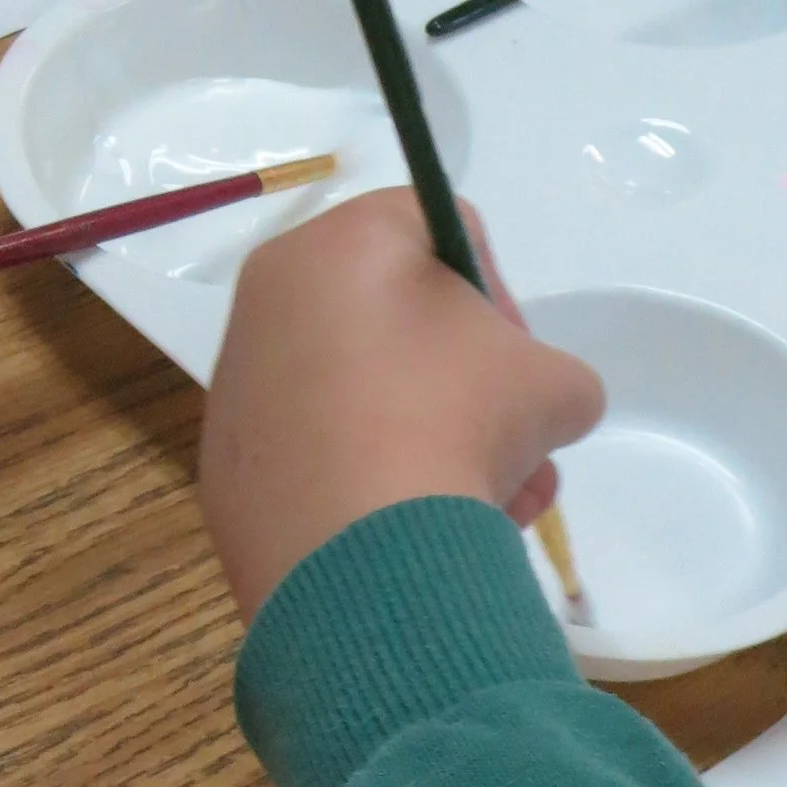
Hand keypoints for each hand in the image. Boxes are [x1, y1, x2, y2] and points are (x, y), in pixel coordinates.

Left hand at [196, 188, 605, 617]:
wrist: (358, 555)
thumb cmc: (457, 426)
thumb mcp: (557, 387)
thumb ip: (554, 376)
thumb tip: (533, 411)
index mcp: (342, 244)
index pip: (441, 231)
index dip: (500, 293)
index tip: (517, 361)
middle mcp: (274, 297)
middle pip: (395, 322)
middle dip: (468, 388)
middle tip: (513, 446)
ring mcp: (241, 386)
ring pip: (360, 396)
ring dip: (433, 444)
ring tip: (489, 510)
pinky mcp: (228, 467)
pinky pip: (316, 454)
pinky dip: (367, 483)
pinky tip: (417, 532)